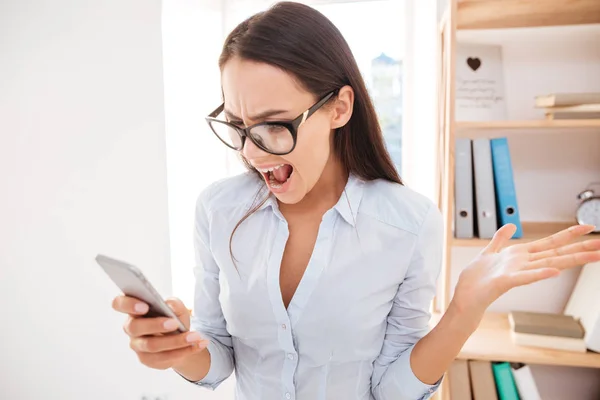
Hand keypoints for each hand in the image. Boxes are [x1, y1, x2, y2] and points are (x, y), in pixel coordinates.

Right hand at [112, 296, 208, 369]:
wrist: (180, 338)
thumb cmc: (173, 318)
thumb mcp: (177, 307)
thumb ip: (174, 303)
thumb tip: (170, 307)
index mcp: (134, 309)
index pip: (120, 303)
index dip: (128, 304)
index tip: (145, 306)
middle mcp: (131, 328)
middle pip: (135, 327)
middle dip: (156, 325)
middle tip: (175, 323)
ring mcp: (137, 345)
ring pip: (152, 345)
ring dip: (176, 341)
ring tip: (195, 336)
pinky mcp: (147, 360)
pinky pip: (164, 358)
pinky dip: (184, 351)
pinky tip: (198, 345)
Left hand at [452, 223, 599, 320]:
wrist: (465, 299)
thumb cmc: (476, 279)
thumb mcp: (488, 252)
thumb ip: (500, 239)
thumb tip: (512, 225)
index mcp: (520, 256)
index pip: (550, 243)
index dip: (569, 235)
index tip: (588, 227)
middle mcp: (523, 264)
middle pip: (556, 254)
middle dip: (580, 249)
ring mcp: (516, 273)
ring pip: (548, 263)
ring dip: (570, 259)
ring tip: (593, 255)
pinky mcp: (505, 282)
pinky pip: (525, 277)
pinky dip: (539, 273)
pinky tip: (554, 271)